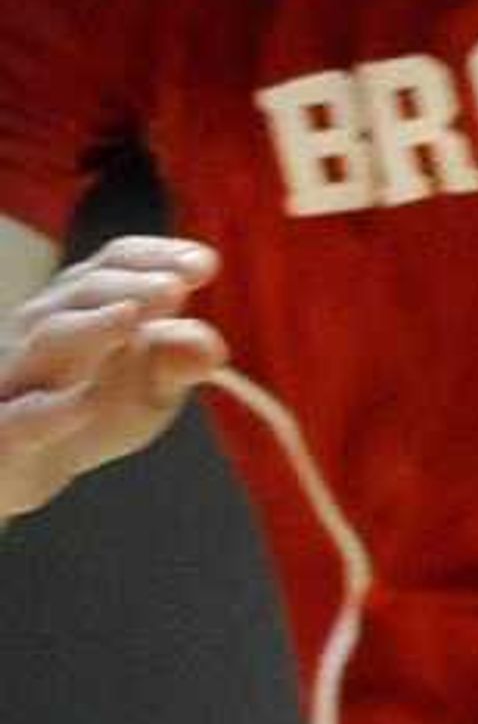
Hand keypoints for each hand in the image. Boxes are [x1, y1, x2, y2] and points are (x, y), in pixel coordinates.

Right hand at [1, 238, 227, 521]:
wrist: (26, 464)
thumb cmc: (95, 411)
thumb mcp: (151, 387)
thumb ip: (178, 362)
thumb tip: (211, 345)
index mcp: (85, 306)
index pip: (115, 265)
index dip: (156, 259)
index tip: (205, 264)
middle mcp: (45, 327)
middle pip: (82, 292)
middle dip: (129, 286)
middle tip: (175, 288)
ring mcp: (18, 373)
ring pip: (47, 339)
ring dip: (91, 326)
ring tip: (131, 318)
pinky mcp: (3, 428)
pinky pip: (19, 417)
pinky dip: (47, 411)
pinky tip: (81, 407)